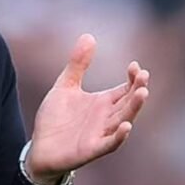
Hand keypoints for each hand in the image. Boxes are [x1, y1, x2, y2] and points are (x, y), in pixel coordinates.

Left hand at [26, 34, 149, 184]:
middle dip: (137, 90)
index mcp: (102, 103)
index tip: (135, 66)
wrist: (40, 147)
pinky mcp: (91, 149)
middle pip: (127, 103)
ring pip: (123, 120)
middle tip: (144, 76)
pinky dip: (119, 136)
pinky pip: (109, 144)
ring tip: (142, 93)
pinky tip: (126, 126)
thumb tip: (89, 36)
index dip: (133, 78)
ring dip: (133, 109)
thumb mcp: (65, 86)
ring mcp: (100, 134)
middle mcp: (106, 118)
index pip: (124, 89)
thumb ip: (77, 65)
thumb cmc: (55, 118)